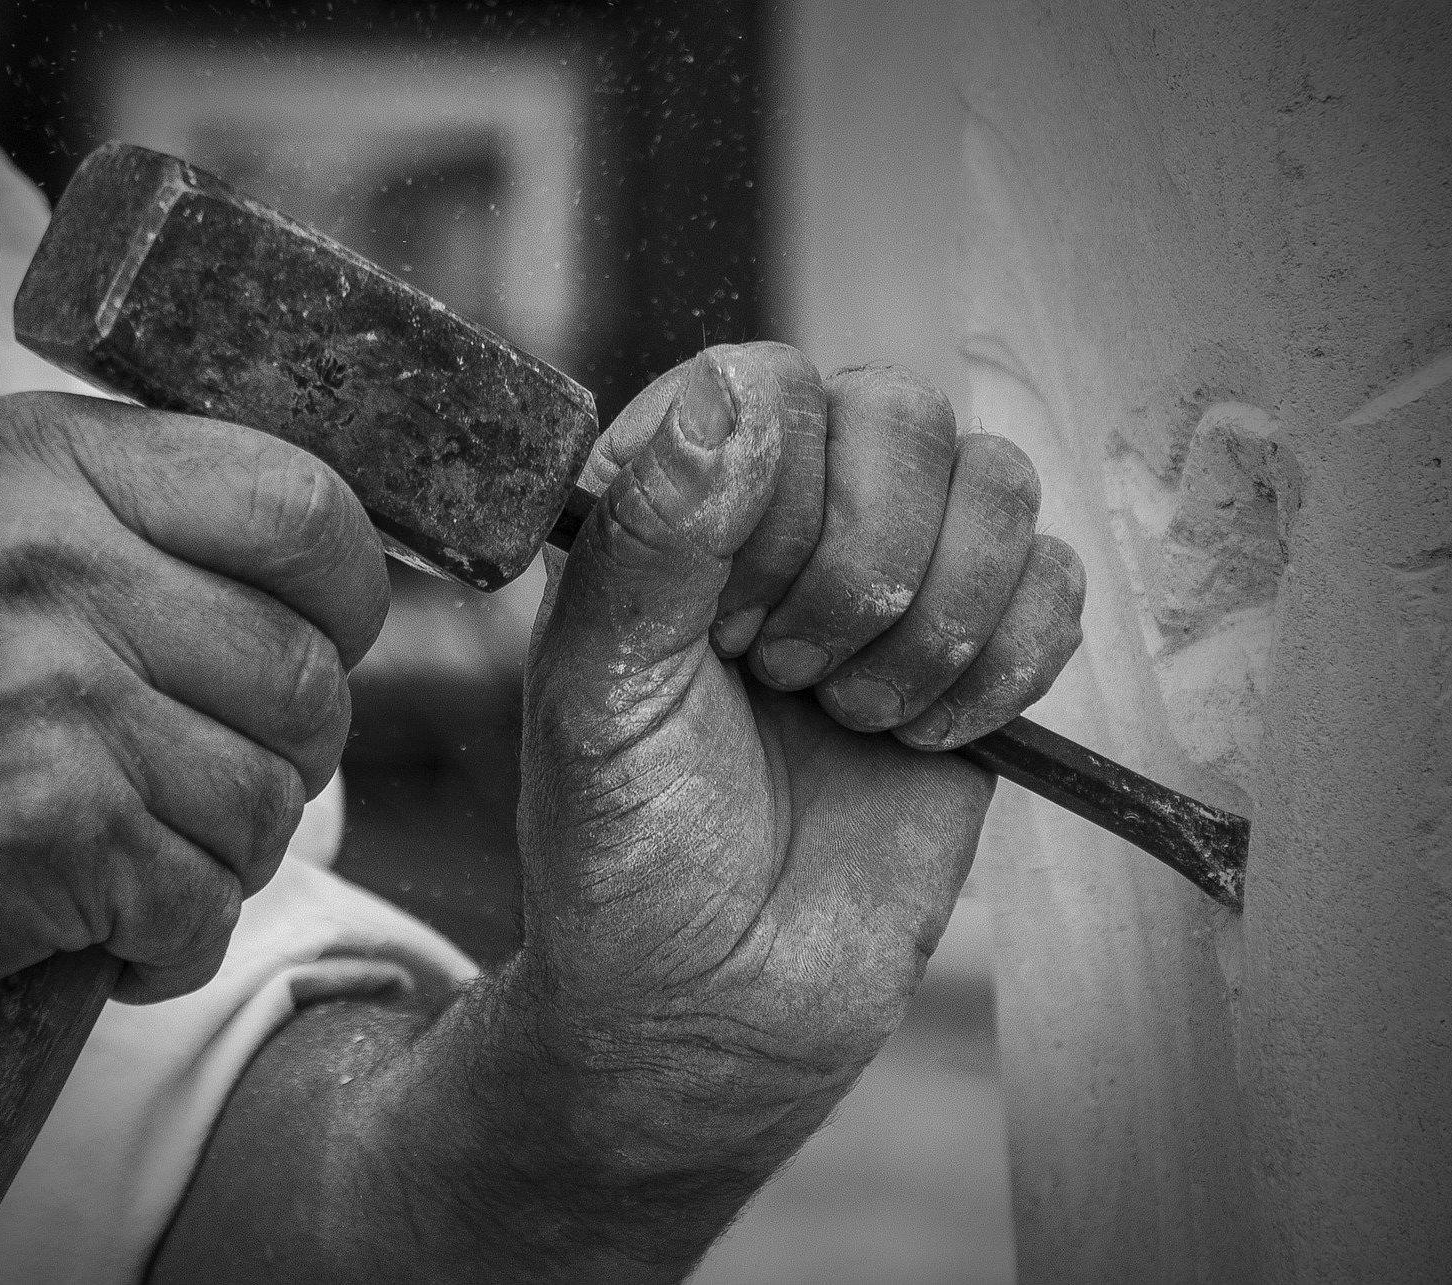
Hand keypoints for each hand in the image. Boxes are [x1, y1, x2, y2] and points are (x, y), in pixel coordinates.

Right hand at [0, 392, 385, 1070]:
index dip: (344, 597)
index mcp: (47, 461)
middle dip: (292, 752)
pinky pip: (211, 901)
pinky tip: (95, 921)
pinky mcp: (56, 824)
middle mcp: (51, 558)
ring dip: (226, 855)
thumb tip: (348, 580)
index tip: (315, 639)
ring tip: (128, 847)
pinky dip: (170, 943)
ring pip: (275, 796)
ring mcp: (55, 690)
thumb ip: (163, 534)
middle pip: (311, 671)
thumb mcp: (2, 548)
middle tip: (200, 774)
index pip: (305, 505)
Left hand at [147, 344, 1083, 1281]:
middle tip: (785, 677)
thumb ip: (657, 538)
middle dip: (859, 568)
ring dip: (931, 625)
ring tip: (848, 715)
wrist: (716, 1003)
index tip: (725, 627)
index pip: (769, 382)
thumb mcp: (600, 695)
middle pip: (903, 413)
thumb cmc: (627, 851)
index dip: (772, 497)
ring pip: (999, 483)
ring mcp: (899, 581)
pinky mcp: (983, 656)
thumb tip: (731, 388)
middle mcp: (793, 519)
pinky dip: (1000, 669)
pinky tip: (918, 737)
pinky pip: (1058, 582)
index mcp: (678, 503)